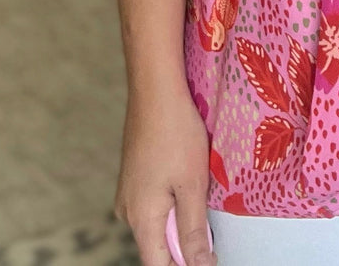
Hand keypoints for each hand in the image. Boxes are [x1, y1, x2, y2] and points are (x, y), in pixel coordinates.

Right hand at [115, 86, 215, 265]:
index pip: (159, 264)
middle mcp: (127, 211)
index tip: (210, 255)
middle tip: (207, 210)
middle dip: (185, 238)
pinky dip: (173, 199)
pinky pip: (154, 202)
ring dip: (180, 216)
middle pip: (159, 244)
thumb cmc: (177, 134)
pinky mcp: (134, 177)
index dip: (186, 264)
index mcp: (141, 219)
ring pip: (157, 222)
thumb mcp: (192, 185)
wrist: (156, 90)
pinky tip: (186, 176)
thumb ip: (193, 231)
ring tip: (197, 186)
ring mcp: (128, 193)